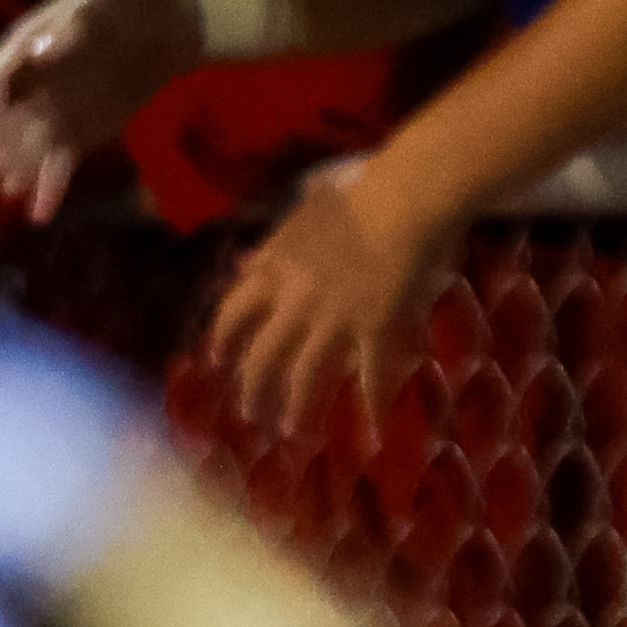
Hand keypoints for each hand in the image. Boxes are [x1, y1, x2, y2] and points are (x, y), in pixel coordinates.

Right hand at [0, 0, 203, 219]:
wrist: (168, 21)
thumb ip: (70, 25)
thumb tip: (39, 51)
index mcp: (27, 42)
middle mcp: (33, 82)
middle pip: (5, 118)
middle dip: (1, 141)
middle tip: (1, 163)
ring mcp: (55, 110)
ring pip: (27, 146)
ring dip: (17, 168)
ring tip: (13, 188)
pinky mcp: (79, 134)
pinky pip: (58, 164)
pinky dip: (49, 188)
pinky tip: (40, 212)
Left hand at [207, 162, 443, 436]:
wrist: (408, 192)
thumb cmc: (362, 195)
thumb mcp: (303, 215)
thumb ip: (272, 247)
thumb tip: (243, 266)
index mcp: (277, 267)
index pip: (233, 312)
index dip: (222, 342)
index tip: (218, 362)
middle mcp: (298, 297)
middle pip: (262, 356)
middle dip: (252, 391)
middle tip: (251, 414)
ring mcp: (336, 314)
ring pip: (306, 373)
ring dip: (297, 409)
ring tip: (292, 433)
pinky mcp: (376, 323)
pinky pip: (372, 373)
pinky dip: (374, 403)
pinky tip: (375, 428)